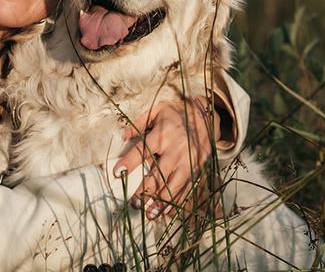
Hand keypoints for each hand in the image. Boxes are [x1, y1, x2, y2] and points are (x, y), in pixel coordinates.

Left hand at [113, 96, 216, 218]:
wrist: (207, 114)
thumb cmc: (177, 112)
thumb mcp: (158, 109)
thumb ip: (139, 122)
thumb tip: (123, 135)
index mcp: (163, 134)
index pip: (143, 150)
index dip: (130, 162)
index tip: (117, 173)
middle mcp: (176, 149)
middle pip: (159, 173)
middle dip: (145, 189)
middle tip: (133, 202)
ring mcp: (189, 159)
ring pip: (174, 184)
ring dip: (162, 201)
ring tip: (149, 213)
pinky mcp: (198, 166)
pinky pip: (187, 186)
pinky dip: (177, 200)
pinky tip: (168, 211)